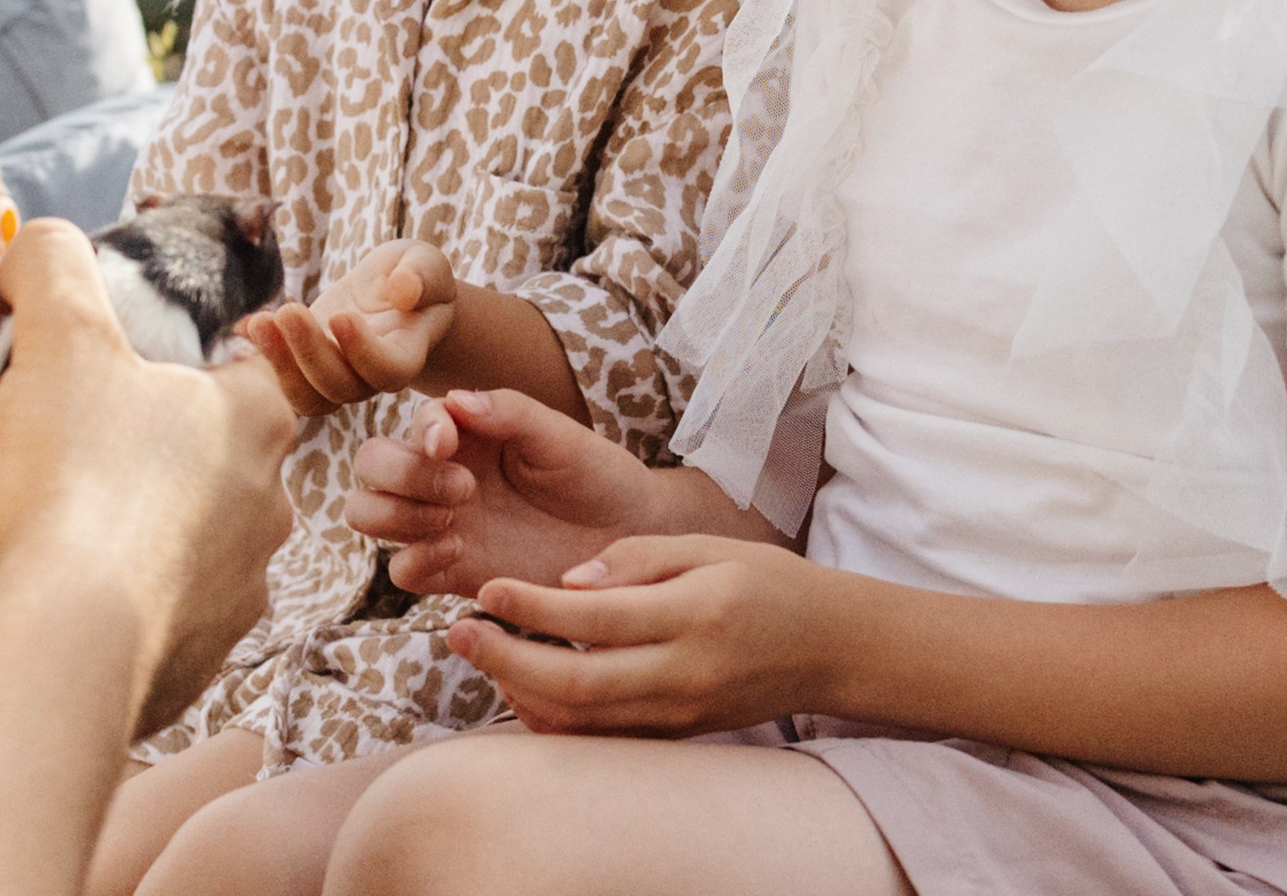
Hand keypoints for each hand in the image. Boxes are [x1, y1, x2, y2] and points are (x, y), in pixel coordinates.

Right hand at [0, 219, 297, 736]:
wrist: (71, 638)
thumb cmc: (77, 478)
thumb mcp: (58, 341)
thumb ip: (54, 269)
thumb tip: (40, 243)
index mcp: (253, 418)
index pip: (248, 371)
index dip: (193, 365)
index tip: (136, 378)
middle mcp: (270, 502)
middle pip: (221, 459)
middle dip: (163, 455)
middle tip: (87, 454)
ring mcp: (243, 585)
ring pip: (200, 541)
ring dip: (150, 534)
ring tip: (75, 531)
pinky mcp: (207, 655)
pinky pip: (174, 617)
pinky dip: (133, 606)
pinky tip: (78, 596)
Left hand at [242, 239, 454, 415]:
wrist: (395, 291)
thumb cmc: (415, 276)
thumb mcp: (427, 263)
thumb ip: (421, 276)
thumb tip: (402, 290)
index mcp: (406, 352)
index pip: (388, 370)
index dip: (363, 352)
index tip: (341, 316)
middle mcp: (370, 376)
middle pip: (340, 387)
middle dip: (311, 353)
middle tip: (290, 311)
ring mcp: (337, 375)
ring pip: (308, 396)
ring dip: (280, 363)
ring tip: (261, 323)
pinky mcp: (307, 365)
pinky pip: (284, 378)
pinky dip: (262, 356)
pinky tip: (245, 326)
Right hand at [348, 388, 672, 595]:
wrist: (629, 539)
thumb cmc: (597, 475)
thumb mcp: (560, 435)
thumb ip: (508, 412)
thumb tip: (454, 400)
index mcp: (464, 434)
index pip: (413, 424)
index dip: (420, 433)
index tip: (448, 446)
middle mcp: (441, 475)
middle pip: (370, 466)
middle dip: (399, 473)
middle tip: (460, 489)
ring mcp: (440, 524)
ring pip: (368, 513)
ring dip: (396, 515)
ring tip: (452, 522)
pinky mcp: (451, 571)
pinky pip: (401, 570)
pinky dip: (414, 562)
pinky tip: (459, 552)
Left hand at [449, 535, 842, 738]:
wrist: (829, 646)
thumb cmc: (764, 582)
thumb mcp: (706, 546)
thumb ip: (634, 559)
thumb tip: (565, 580)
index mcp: (695, 614)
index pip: (597, 619)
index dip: (533, 607)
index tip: (487, 590)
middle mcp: (686, 674)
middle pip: (579, 685)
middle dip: (507, 662)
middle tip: (457, 634)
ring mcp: (681, 714)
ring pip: (584, 724)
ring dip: (521, 694)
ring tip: (482, 654)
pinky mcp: (676, 736)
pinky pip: (602, 740)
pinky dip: (553, 721)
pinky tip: (523, 687)